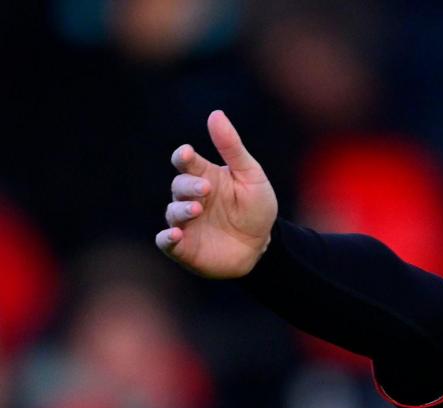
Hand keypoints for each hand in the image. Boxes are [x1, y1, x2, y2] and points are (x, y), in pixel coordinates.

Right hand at [157, 110, 278, 277]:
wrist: (263, 246)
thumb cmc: (256, 207)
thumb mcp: (251, 176)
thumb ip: (232, 148)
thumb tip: (215, 114)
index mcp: (204, 176)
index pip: (186, 162)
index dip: (184, 156)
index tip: (187, 153)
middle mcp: (190, 198)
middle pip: (178, 185)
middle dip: (188, 186)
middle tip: (205, 189)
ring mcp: (186, 222)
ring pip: (172, 212)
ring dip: (181, 210)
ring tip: (197, 209)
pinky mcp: (184, 246)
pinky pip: (166, 241)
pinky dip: (167, 238)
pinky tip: (175, 235)